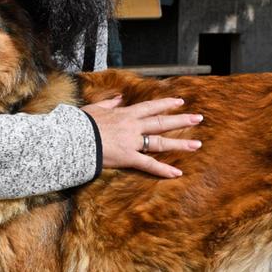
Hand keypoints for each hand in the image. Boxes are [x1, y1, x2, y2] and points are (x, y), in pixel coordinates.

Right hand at [81, 95, 202, 177]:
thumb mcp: (94, 109)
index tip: (180, 102)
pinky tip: (177, 173)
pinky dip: (163, 170)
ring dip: (180, 144)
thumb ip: (109, 103)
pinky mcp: (128, 158)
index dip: (166, 104)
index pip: (150, 107)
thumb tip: (118, 98)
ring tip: (197, 145)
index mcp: (125, 114)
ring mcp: (132, 142)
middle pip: (161, 122)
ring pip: (160, 143)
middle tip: (198, 118)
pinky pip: (149, 165)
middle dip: (181, 120)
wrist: (73, 138)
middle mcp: (133, 126)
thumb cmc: (80, 124)